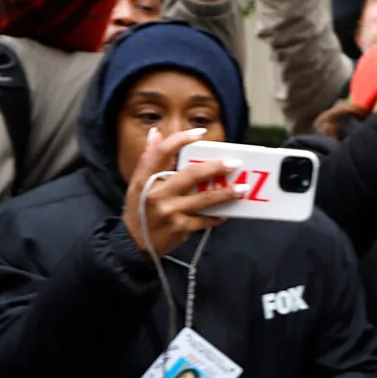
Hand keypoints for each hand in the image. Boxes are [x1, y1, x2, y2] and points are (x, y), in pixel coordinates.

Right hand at [123, 126, 237, 258]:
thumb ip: (149, 159)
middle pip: (191, 175)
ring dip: (226, 193)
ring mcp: (170, 212)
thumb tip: (157, 133)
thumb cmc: (138, 209)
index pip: (162, 153)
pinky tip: (227, 212)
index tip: (199, 133)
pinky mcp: (180, 228)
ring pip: (205, 199)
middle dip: (216, 167)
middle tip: (234, 163)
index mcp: (145, 179)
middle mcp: (157, 194)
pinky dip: (217, 215)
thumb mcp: (137, 184)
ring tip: (242, 188)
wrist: (133, 244)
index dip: (181, 139)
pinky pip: (205, 220)